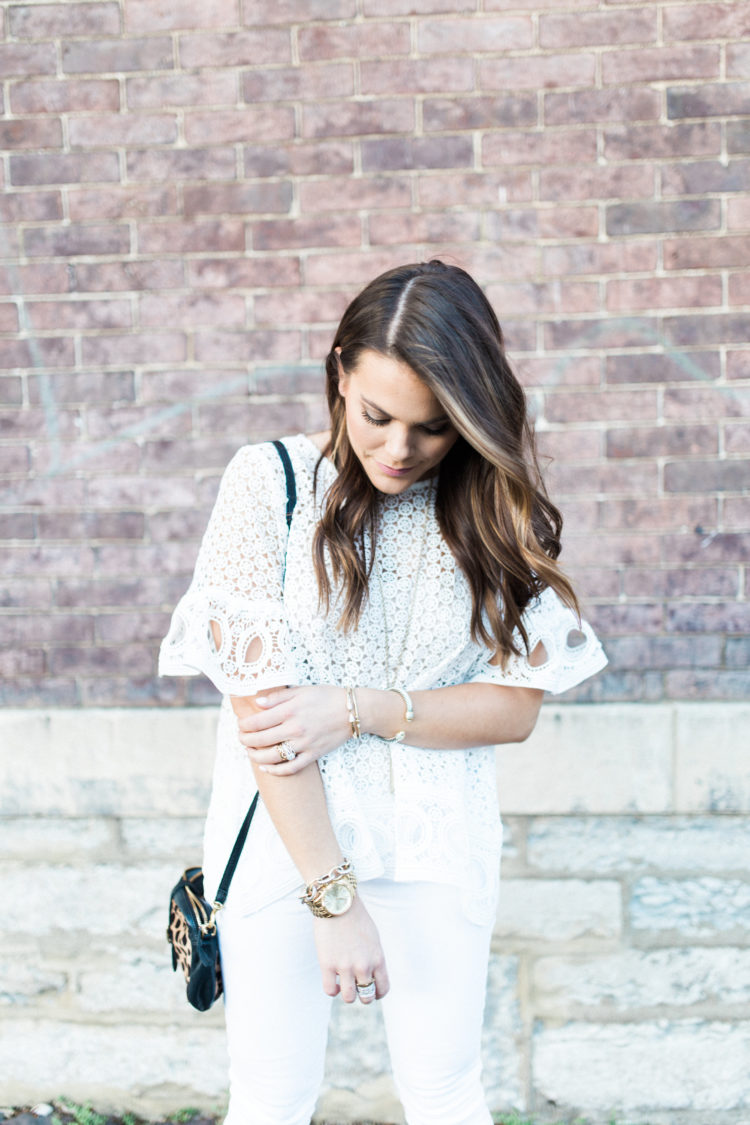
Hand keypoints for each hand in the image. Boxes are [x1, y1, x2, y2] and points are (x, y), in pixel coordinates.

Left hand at [236, 684, 350, 774]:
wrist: (353, 711)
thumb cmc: (328, 696)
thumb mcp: (302, 690)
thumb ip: (278, 696)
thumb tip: (257, 703)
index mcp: (290, 710)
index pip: (258, 721)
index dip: (244, 725)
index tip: (240, 724)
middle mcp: (295, 729)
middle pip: (260, 740)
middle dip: (245, 740)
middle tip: (241, 737)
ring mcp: (304, 744)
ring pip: (272, 757)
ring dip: (255, 756)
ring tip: (249, 751)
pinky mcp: (313, 754)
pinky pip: (291, 768)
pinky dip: (276, 770)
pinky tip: (266, 767)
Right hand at [313, 898, 389, 1003]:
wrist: (338, 901)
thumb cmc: (356, 916)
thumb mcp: (373, 937)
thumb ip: (373, 957)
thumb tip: (370, 973)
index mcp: (378, 958)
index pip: (383, 988)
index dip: (377, 993)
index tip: (371, 990)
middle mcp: (364, 965)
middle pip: (366, 997)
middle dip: (362, 994)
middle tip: (355, 986)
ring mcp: (345, 966)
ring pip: (349, 998)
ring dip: (346, 994)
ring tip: (342, 984)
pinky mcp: (328, 964)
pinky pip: (330, 990)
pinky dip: (332, 990)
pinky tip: (332, 980)